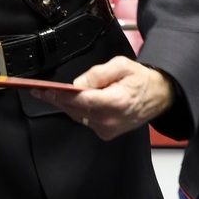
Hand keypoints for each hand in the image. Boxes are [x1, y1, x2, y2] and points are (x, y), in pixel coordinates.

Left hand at [29, 56, 174, 140]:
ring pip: (77, 116)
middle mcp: (110, 120)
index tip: (44, 90)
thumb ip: (98, 74)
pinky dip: (75, 110)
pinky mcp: (106, 133)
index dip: (60, 96)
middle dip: (56, 99)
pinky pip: (84, 121)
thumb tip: (77, 84)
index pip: (81, 101)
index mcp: (116, 102)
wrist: (160, 96)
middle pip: (74, 110)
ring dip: (64, 104)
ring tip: (50, 93)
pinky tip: (69, 101)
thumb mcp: (122, 66)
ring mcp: (108, 129)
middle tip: (39, 90)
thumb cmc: (141, 79)